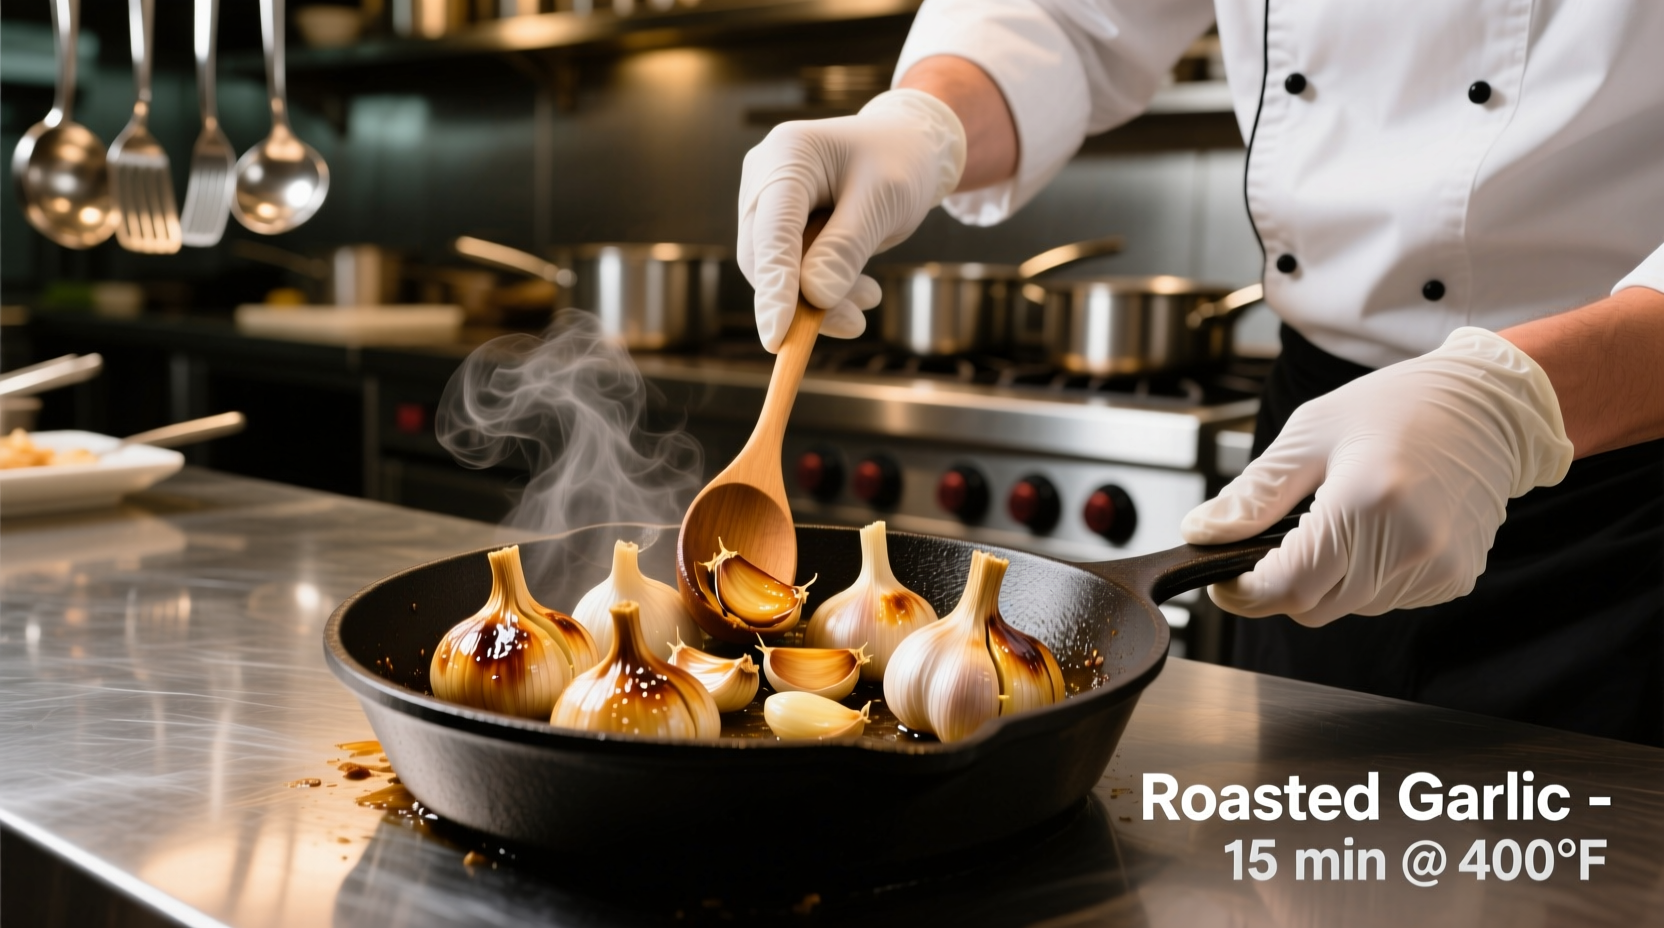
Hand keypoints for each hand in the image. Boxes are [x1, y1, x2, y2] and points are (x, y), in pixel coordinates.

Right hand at [737, 89, 966, 351]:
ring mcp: (768, 199)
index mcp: (789, 155)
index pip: (773, 232)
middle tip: (854, 324)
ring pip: (777, 269)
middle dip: (804, 300)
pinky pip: (790, 268)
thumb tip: (815, 297)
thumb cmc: (900, 162)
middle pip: (766, 256)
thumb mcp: (885, 201)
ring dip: (820, 297)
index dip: (774, 287)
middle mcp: (765, 175)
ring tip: (870, 298)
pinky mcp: (779, 222)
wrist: (908, 146)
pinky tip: (859, 292)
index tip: (776, 338)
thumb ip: (847, 247)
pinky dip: (823, 288)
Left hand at [1181, 328, 1574, 625]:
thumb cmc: (1399, 407)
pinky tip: (1376, 530)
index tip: (1225, 579)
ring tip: (1339, 519)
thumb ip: (1254, 492)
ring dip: (1326, 579)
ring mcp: (1437, 567)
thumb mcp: (1310, 433)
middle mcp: (1408, 544)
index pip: (1287, 586)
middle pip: (1313, 606)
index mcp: (1366, 501)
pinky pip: (1385, 599)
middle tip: (1277, 540)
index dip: (1244, 593)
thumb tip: (1203, 531)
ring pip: (1348, 607)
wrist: (1488, 407)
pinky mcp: (1455, 579)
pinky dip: (1364, 577)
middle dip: (1281, 584)